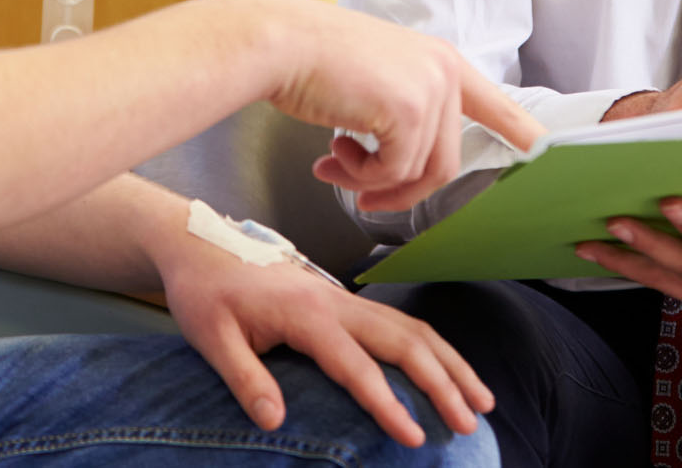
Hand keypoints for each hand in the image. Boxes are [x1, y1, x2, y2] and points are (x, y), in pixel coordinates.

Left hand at [155, 217, 492, 444]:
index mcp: (304, 312)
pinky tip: (447, 371)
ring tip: (481, 400)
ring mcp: (341, 298)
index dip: (388, 403)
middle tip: (468, 423)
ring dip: (449, 362)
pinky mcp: (342, 301)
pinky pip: (398, 322)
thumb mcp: (209, 337)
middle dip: (441, 381)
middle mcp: (333, 301)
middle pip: (403, 339)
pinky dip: (431, 347)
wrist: (199, 244)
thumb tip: (275, 422)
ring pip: (410, 327)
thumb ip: (244, 379)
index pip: (356, 365)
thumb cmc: (204, 292)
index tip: (415, 437)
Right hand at [251, 0, 543, 212]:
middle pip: (445, 161)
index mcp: (439, 60)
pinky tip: (331, 154)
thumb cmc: (311, 60)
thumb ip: (401, 112)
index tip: (547, 154)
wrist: (279, 42)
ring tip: (334, 164)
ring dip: (371, 182)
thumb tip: (403, 169)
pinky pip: (394, 172)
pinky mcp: (410, 110)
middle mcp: (444, 71)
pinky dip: (360, 177)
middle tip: (360, 194)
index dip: (523, 133)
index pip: (496, 103)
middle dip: (399, 189)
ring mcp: (431, 89)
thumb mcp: (374, 79)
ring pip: (420, 172)